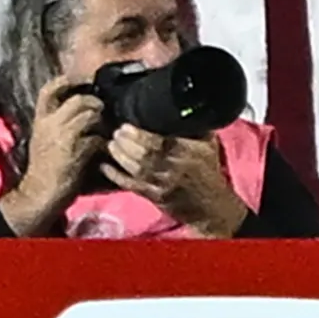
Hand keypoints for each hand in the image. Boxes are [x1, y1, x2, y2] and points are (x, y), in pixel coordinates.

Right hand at [0, 73, 106, 234]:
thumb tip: (82, 109)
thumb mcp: (45, 138)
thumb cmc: (46, 167)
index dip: (67, 81)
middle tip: (103, 110)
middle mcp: (49, 124)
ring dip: (103, 121)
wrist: (39, 193)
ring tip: (108, 129)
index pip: (49, 90)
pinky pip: (98, 139)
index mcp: (40, 120)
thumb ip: (58, 122)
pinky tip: (107, 150)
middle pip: (78, 100)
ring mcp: (63, 137)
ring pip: (90, 115)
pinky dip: (106, 143)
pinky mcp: (76, 152)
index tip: (84, 81)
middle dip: (96, 102)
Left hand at [102, 124, 249, 236]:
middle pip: (144, 154)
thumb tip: (180, 109)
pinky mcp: (155, 198)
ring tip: (111, 145)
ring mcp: (163, 184)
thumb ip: (195, 129)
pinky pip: (131, 185)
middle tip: (115, 133)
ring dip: (119, 156)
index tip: (126, 126)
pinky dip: (116, 176)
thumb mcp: (209, 146)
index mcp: (189, 153)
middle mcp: (175, 168)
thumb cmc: (210, 173)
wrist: (213, 207)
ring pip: (136, 169)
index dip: (139, 134)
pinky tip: (105, 167)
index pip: (160, 142)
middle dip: (126, 143)